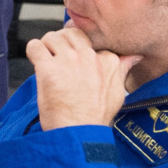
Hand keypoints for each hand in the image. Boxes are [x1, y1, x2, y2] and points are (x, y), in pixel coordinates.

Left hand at [26, 27, 141, 129]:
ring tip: (46, 59)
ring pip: (52, 37)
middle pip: (71, 33)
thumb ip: (123, 70)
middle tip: (56, 55)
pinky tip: (36, 61)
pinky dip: (32, 51)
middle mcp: (89, 57)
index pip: (91, 40)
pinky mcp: (48, 69)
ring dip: (46, 46)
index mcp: (108, 61)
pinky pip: (35, 46)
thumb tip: (135, 56)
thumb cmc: (95, 117)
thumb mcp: (118, 92)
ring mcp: (69, 61)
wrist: (78, 134)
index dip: (79, 48)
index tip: (74, 59)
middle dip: (62, 41)